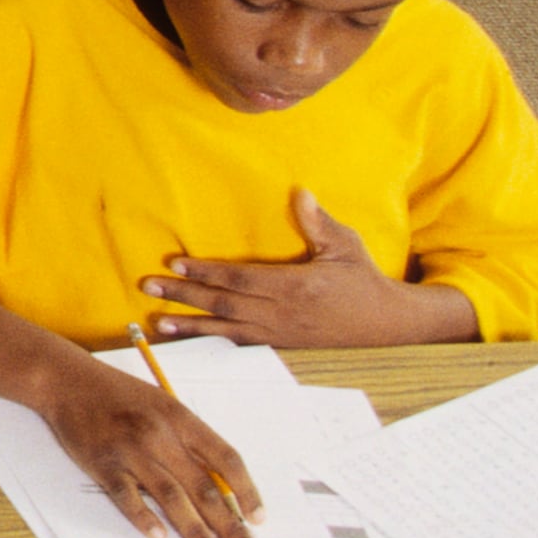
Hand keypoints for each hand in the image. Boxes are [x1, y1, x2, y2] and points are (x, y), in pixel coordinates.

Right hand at [42, 359, 260, 537]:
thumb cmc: (119, 394)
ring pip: (171, 497)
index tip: (259, 519)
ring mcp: (130, 451)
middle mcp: (160, 435)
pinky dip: (143, 517)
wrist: (67, 380)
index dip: (247, 491)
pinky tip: (158, 537)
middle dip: (232, 525)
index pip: (226, 459)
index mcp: (181, 419)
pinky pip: (126, 496)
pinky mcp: (102, 463)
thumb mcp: (164, 406)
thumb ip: (189, 440)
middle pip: (204, 487)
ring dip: (195, 530)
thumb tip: (219, 485)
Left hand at [145, 191, 456, 349]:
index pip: (241, 278)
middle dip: (186, 296)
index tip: (176, 264)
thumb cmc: (363, 278)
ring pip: (229, 329)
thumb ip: (319, 223)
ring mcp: (283, 332)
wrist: (388, 322)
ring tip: (159, 322)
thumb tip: (300, 193)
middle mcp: (285, 312)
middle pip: (226, 304)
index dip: (207, 272)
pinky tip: (191, 339)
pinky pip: (244, 344)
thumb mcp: (345, 246)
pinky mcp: (284, 344)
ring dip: (192, 326)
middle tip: (149, 287)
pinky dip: (215, 341)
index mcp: (297, 285)